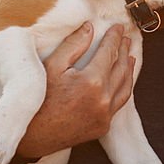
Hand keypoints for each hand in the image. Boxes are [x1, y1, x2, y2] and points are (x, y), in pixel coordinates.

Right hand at [17, 23, 133, 157]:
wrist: (32, 136)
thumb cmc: (38, 99)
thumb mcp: (52, 66)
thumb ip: (73, 45)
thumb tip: (90, 28)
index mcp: (91, 81)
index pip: (109, 52)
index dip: (114, 38)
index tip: (118, 27)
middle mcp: (103, 99)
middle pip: (120, 68)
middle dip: (124, 51)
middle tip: (126, 38)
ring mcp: (105, 114)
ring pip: (125, 87)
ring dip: (129, 69)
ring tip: (130, 57)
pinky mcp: (103, 126)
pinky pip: (119, 103)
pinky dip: (123, 88)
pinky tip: (122, 81)